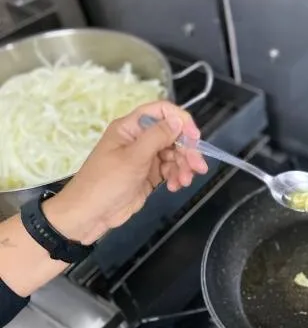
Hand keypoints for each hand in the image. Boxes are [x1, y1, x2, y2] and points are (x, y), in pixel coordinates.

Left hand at [43, 101, 207, 244]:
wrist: (90, 214)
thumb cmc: (105, 182)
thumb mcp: (133, 157)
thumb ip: (157, 137)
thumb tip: (178, 120)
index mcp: (130, 128)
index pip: (161, 112)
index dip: (180, 121)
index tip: (194, 137)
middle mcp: (139, 139)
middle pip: (172, 136)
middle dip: (187, 151)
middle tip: (198, 167)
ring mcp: (144, 158)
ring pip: (174, 155)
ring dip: (183, 167)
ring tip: (185, 182)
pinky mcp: (149, 175)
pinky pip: (170, 170)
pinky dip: (176, 177)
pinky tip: (176, 186)